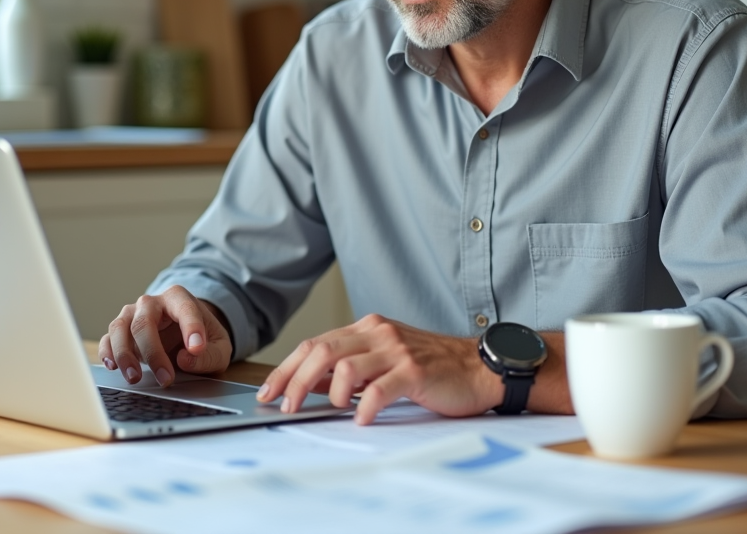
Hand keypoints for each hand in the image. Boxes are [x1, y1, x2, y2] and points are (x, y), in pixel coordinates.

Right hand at [98, 286, 231, 387]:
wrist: (186, 336)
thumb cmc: (202, 339)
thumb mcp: (218, 347)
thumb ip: (210, 354)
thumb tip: (186, 358)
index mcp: (179, 298)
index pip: (184, 308)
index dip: (191, 327)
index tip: (197, 348)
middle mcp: (152, 303)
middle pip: (145, 321)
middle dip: (154, 352)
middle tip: (166, 379)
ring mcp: (132, 316)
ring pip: (120, 327)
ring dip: (125, 354)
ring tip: (135, 378)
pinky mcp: (120, 333)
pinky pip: (108, 339)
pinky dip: (107, 353)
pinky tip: (113, 367)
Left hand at [256, 316, 573, 423]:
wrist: (478, 367)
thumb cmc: (431, 367)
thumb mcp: (385, 359)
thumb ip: (352, 367)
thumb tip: (312, 386)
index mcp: (367, 328)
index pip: (315, 343)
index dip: (287, 368)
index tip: (269, 391)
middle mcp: (377, 334)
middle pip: (322, 351)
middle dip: (295, 380)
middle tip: (284, 404)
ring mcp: (396, 350)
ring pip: (345, 366)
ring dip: (331, 392)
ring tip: (332, 409)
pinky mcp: (415, 371)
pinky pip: (381, 388)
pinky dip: (365, 406)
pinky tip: (362, 419)